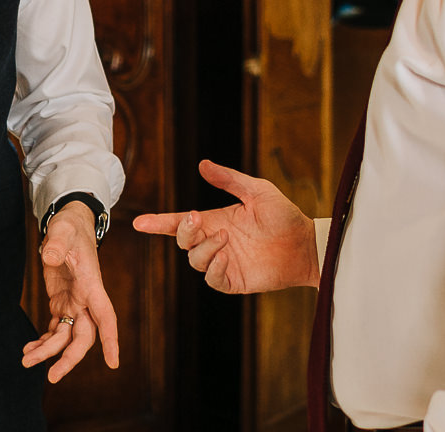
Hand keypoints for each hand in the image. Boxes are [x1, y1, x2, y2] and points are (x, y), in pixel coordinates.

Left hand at [21, 201, 119, 380]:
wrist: (68, 224)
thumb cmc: (70, 226)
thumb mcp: (62, 230)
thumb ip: (56, 243)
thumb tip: (47, 256)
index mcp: (91, 284)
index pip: (106, 316)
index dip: (111, 340)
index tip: (113, 363)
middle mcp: (86, 298)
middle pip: (84, 336)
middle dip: (70, 358)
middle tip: (51, 377)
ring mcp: (74, 303)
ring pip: (66, 337)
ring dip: (48, 351)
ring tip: (26, 360)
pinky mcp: (62, 303)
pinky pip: (55, 330)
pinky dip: (44, 342)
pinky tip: (28, 349)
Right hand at [132, 160, 318, 293]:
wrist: (305, 243)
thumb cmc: (283, 215)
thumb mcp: (256, 191)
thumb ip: (229, 180)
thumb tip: (202, 164)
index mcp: (216, 221)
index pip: (180, 223)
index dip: (159, 223)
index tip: (139, 222)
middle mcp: (216, 242)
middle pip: (184, 241)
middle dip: (184, 230)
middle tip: (196, 218)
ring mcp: (224, 262)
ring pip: (195, 260)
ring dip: (204, 248)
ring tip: (225, 238)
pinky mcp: (235, 280)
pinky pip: (213, 279)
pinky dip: (213, 269)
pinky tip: (225, 257)